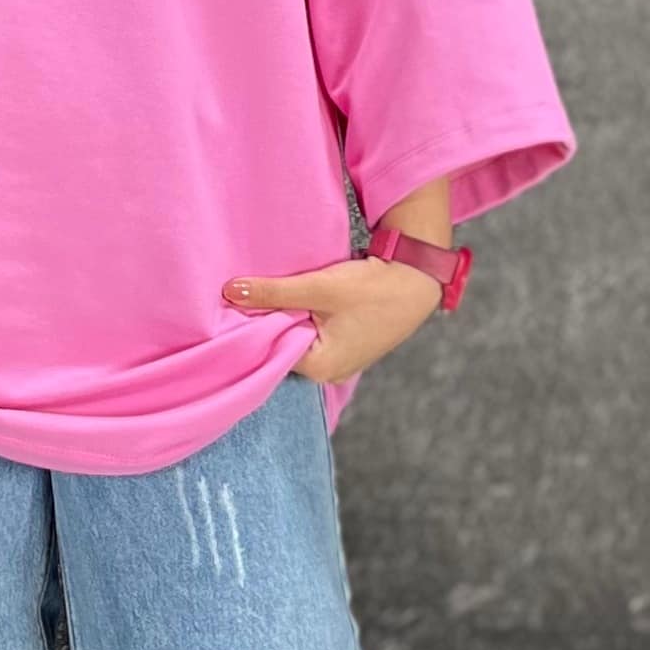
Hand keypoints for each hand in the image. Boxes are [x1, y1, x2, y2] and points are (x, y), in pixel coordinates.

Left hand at [221, 253, 441, 383]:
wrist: (419, 277)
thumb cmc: (374, 287)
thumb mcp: (318, 286)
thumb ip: (273, 292)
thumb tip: (230, 291)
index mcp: (320, 367)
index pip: (270, 349)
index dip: (252, 325)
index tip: (233, 305)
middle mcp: (329, 372)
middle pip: (283, 346)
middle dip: (268, 322)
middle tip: (247, 297)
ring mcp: (339, 361)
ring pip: (298, 337)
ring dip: (287, 318)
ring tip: (273, 295)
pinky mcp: (346, 345)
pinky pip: (313, 334)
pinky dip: (304, 318)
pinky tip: (299, 301)